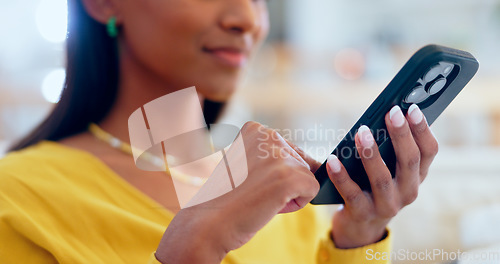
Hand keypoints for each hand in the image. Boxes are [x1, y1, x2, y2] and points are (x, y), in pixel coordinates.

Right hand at [155, 121, 319, 263]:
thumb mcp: (250, 165)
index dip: (273, 174)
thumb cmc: (229, 198)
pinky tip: (269, 204)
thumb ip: (277, 158)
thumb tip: (321, 166)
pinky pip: (312, 190)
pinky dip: (295, 204)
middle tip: (253, 191)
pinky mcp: (291, 176)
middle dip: (283, 184)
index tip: (248, 181)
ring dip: (288, 194)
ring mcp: (280, 156)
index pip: (290, 152)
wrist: (208, 223)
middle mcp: (269, 136)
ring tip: (259, 197)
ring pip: (306, 177)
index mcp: (257, 130)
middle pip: (300, 164)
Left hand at [327, 104, 438, 247]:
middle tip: (392, 112)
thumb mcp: (389, 168)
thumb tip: (386, 114)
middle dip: (401, 134)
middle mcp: (408, 192)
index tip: (413, 108)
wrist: (360, 225)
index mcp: (417, 176)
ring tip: (360, 132)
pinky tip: (332, 159)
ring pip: (381, 178)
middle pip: (408, 161)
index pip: (429, 151)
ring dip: (371, 153)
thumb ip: (390, 147)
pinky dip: (340, 176)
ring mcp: (387, 206)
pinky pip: (351, 193)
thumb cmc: (374, 185)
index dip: (422, 129)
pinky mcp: (363, 214)